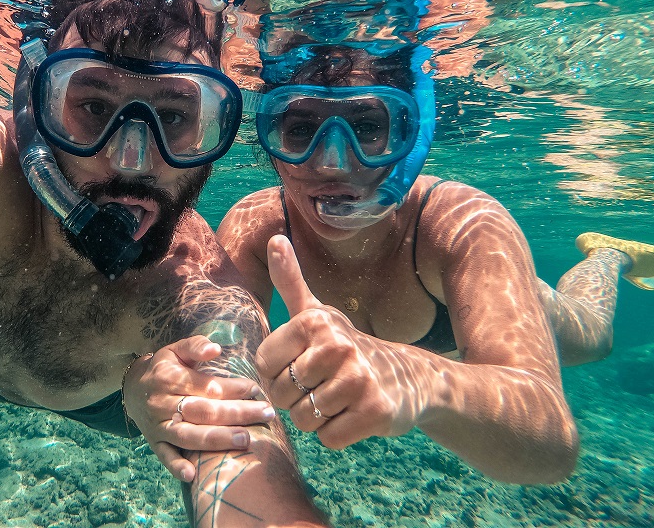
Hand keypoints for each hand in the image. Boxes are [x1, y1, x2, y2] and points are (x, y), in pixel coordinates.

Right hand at [123, 335, 275, 481]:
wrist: (133, 389)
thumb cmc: (165, 368)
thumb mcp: (177, 350)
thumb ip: (196, 346)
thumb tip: (216, 349)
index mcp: (169, 377)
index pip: (205, 386)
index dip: (232, 388)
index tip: (256, 390)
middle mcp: (162, 403)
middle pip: (203, 411)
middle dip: (236, 413)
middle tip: (266, 414)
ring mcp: (158, 425)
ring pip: (188, 435)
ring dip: (217, 439)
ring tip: (245, 440)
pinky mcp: (154, 443)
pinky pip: (164, 456)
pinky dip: (177, 466)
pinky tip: (192, 474)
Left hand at [255, 236, 427, 447]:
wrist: (411, 377)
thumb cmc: (348, 345)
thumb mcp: (317, 312)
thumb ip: (290, 281)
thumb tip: (274, 238)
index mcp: (315, 322)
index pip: (265, 365)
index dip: (276, 374)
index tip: (298, 366)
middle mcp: (336, 346)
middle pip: (282, 394)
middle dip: (295, 398)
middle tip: (320, 386)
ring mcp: (358, 380)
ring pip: (305, 419)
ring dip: (315, 418)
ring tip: (335, 400)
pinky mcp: (376, 412)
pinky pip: (329, 438)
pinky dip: (335, 434)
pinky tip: (351, 415)